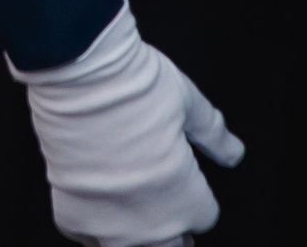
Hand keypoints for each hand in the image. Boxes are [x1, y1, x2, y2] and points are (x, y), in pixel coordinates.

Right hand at [14, 0, 243, 246]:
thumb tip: (233, 151)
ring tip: (129, 212)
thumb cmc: (134, 86)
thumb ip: (214, 134)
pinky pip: (87, 237)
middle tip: (161, 202)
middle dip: (172, 227)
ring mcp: (109, 223)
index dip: (196, 198)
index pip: (204, 218)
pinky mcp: (72, 214)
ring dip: (135, 236)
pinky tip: (93, 200)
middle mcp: (150, 221)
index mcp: (185, 197)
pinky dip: (91, 224)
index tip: (185, 180)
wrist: (79, 75)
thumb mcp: (188, 102)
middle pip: (172, 246)